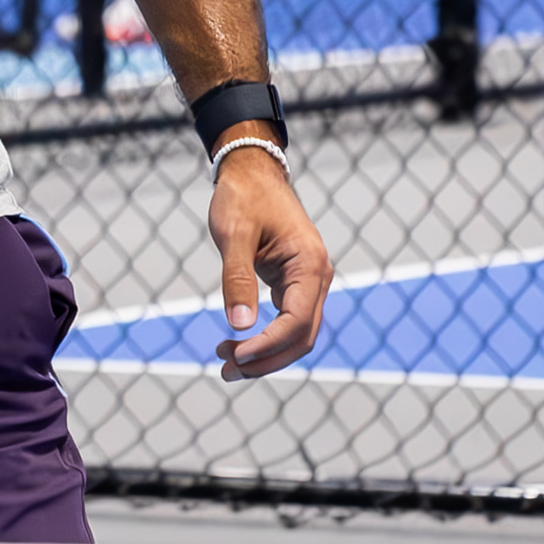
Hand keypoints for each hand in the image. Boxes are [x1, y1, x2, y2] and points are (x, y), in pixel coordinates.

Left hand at [211, 143, 329, 378]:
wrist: (252, 172)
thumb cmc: (243, 197)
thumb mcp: (234, 234)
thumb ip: (237, 278)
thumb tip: (239, 326)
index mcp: (310, 265)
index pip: (296, 322)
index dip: (268, 345)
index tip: (236, 355)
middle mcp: (317, 277)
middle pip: (302, 337)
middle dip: (267, 359)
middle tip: (227, 370)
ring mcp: (308, 282)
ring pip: (297, 335)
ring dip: (266, 355)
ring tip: (228, 365)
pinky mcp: (294, 283)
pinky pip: (288, 322)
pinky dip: (266, 340)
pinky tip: (239, 347)